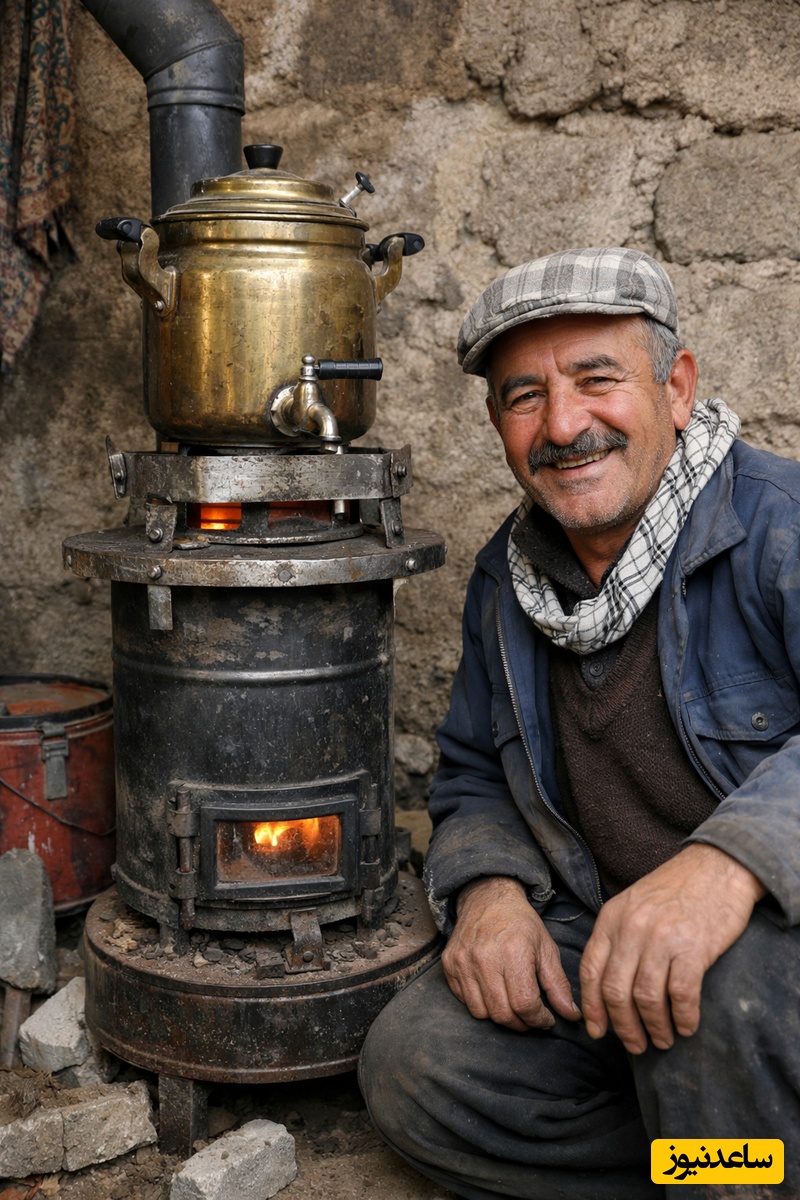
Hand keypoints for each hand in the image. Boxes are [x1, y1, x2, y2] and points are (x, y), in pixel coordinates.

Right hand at [442, 876, 581, 1030]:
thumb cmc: (520, 923)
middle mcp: (484, 957)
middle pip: (502, 1013)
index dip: (539, 1019)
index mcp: (513, 951)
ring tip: (512, 1006)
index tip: (546, 1019)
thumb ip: (558, 984)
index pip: (525, 1004)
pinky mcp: (450, 964)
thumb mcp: (546, 948)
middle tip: (531, 1017)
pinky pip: (464, 1001)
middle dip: (521, 1023)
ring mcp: (463, 961)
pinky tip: (493, 993)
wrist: (487, 897)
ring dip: (500, 1017)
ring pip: (481, 1012)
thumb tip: (571, 1015)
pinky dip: (480, 1004)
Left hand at [579, 844, 766, 1053]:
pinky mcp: (694, 947)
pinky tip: (686, 1026)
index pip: (591, 970)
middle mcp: (632, 927)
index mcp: (612, 918)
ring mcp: (662, 937)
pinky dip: (682, 1018)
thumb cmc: (676, 889)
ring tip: (662, 1039)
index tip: (598, 1031)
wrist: (718, 866)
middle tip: (635, 1045)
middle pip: (615, 991)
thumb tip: (607, 987)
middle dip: (623, 1026)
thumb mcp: (634, 904)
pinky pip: (681, 994)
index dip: (592, 1007)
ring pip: (646, 998)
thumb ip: (618, 937)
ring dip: (653, 1027)